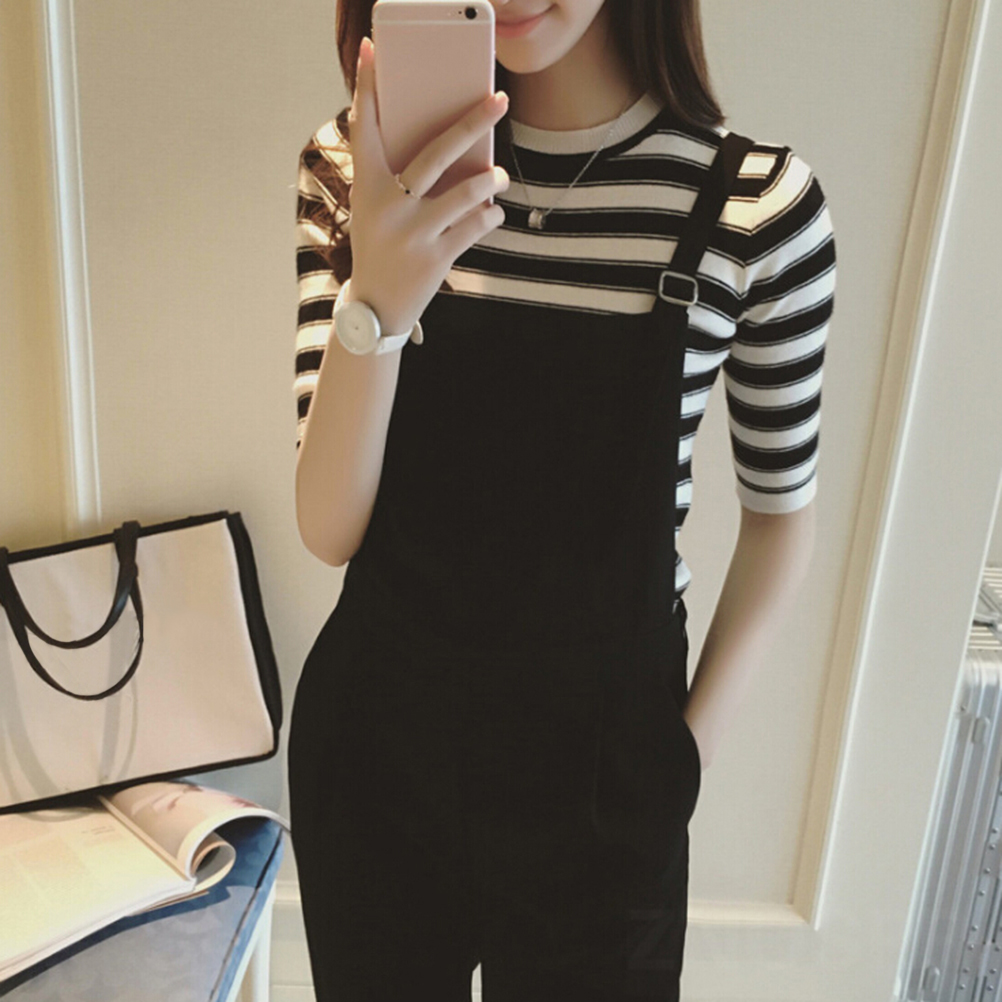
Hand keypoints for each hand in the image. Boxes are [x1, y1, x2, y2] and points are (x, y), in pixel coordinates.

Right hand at [345, 35, 510, 335]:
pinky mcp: (436, 258)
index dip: (368, 88)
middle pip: (436, 152)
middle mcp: (388, 207)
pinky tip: (492, 212)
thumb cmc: (381, 247)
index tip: (372, 51)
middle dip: (472, 123)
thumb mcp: (375, 210)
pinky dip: (489, 215)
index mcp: (366, 188)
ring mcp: (413, 234)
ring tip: (499, 175)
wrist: (375, 310)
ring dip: (489, 180)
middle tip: (499, 100)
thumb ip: (397, 177)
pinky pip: (475, 226)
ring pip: (466, 192)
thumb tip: (449, 143)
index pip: (365, 128)